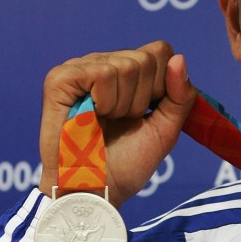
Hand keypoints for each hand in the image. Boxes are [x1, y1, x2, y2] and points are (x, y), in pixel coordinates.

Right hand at [38, 41, 197, 206]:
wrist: (99, 190)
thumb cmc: (127, 164)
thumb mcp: (165, 129)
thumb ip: (180, 97)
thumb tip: (179, 59)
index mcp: (126, 73)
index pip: (160, 51)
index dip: (162, 86)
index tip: (147, 114)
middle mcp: (102, 63)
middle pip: (146, 58)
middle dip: (143, 100)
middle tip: (121, 121)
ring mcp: (80, 69)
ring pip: (126, 65)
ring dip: (123, 105)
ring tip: (104, 121)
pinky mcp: (60, 79)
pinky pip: (101, 73)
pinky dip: (105, 101)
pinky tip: (92, 116)